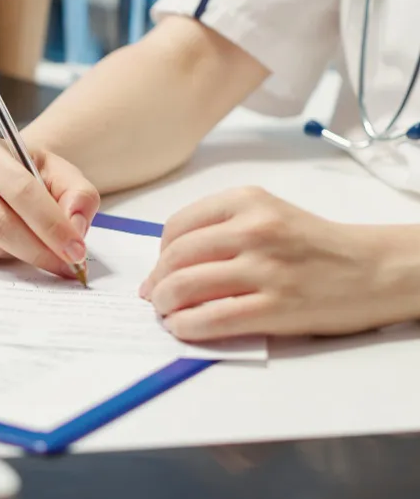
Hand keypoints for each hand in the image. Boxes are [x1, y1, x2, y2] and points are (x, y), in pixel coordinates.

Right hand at [0, 137, 99, 278]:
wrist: (0, 178)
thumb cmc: (30, 177)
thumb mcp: (61, 176)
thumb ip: (79, 196)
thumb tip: (75, 227)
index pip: (21, 191)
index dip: (51, 225)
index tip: (76, 251)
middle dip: (37, 250)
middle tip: (65, 266)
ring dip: (17, 254)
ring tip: (31, 243)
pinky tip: (1, 242)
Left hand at [140, 187, 414, 340]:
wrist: (374, 269)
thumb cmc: (315, 245)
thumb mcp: (268, 215)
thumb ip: (221, 229)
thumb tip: (167, 265)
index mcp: (247, 201)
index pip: (177, 227)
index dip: (159, 254)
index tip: (160, 270)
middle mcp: (254, 230)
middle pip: (176, 258)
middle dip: (157, 282)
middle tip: (155, 297)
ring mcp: (265, 268)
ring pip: (186, 286)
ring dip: (165, 305)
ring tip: (166, 313)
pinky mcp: (277, 307)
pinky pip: (213, 318)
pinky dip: (187, 326)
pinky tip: (183, 328)